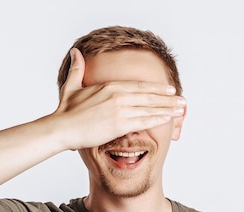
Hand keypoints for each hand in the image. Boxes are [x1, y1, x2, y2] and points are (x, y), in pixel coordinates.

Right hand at [53, 48, 185, 149]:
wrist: (61, 128)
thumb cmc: (65, 112)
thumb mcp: (71, 86)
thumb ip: (77, 69)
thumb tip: (75, 52)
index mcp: (109, 86)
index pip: (139, 86)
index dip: (156, 88)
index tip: (169, 89)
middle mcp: (117, 96)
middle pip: (148, 95)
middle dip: (168, 98)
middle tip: (182, 100)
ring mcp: (119, 110)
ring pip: (149, 107)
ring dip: (167, 108)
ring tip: (180, 109)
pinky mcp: (119, 124)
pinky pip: (143, 120)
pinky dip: (157, 119)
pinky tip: (168, 118)